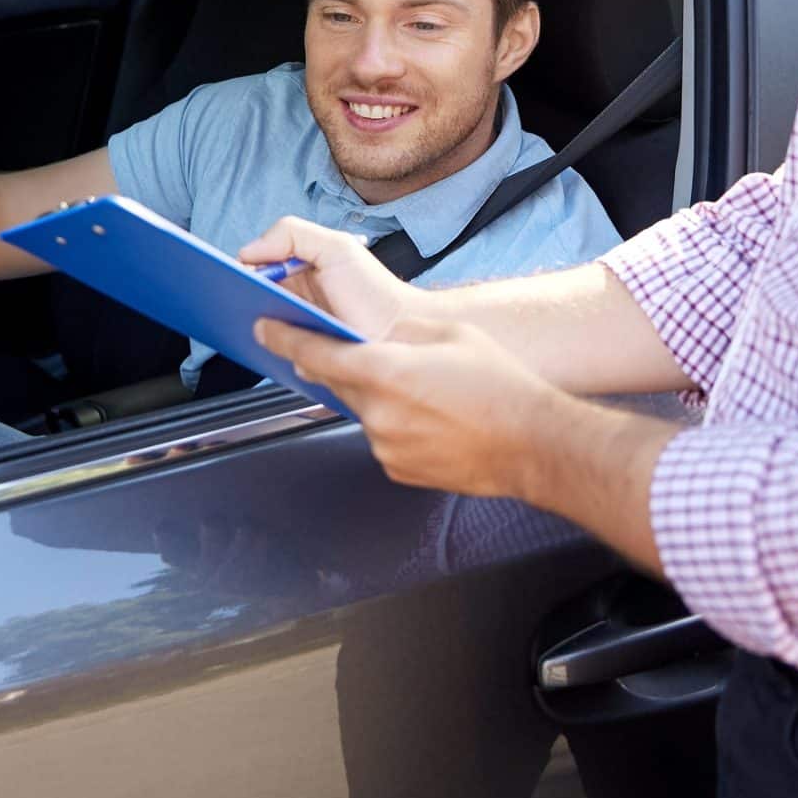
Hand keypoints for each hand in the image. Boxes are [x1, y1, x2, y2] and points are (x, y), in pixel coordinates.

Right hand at [239, 216, 418, 341]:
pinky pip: (276, 353)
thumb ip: (292, 234)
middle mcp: (293, 298)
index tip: (228, 276)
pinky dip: (271, 351)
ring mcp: (296, 328)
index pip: (255, 266)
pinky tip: (272, 346)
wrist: (400, 334)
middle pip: (252, 298)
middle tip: (238, 302)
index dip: (239, 270)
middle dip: (242, 300)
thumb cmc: (375, 291)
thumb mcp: (336, 248)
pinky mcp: (302, 356)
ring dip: (254, 327)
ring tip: (251, 322)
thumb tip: (249, 251)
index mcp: (297, 268)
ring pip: (260, 328)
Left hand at [253, 315, 561, 499]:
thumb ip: (400, 333)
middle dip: (344, 366)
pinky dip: (395, 425)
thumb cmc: (501, 387)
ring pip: (362, 411)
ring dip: (379, 397)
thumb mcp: (450, 336)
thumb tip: (372, 331)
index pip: (315, 353)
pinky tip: (430, 419)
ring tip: (427, 394)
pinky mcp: (395, 469)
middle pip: (337, 382)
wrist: (532, 444)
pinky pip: (381, 438)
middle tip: (375, 357)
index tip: (264, 329)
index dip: (285, 338)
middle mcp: (377, 412)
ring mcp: (384, 446)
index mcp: (385, 371)